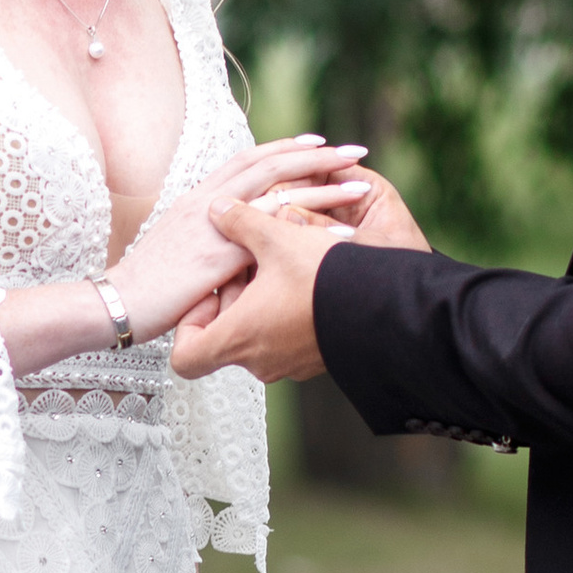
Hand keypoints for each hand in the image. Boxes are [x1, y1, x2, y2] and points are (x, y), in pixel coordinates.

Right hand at [109, 136, 370, 343]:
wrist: (115, 302)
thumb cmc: (144, 283)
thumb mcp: (177, 249)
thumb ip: (206, 237)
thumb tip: (232, 241)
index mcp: (198, 198)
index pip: (248, 160)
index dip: (285, 149)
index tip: (318, 143)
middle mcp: (207, 201)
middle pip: (270, 165)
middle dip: (317, 156)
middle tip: (354, 151)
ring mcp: (214, 226)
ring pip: (279, 193)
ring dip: (325, 185)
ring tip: (362, 180)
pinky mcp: (219, 256)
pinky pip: (276, 237)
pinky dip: (314, 230)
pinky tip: (344, 233)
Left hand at [168, 172, 434, 384]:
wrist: (387, 304)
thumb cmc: (325, 275)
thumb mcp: (277, 237)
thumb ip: (240, 221)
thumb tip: (218, 208)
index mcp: (237, 340)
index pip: (185, 357)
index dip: (188, 325)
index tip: (210, 293)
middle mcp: (259, 362)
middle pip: (223, 338)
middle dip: (231, 299)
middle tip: (248, 264)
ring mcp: (288, 365)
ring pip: (255, 335)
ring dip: (259, 303)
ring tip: (278, 264)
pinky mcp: (314, 360)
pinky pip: (284, 338)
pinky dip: (283, 313)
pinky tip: (302, 279)